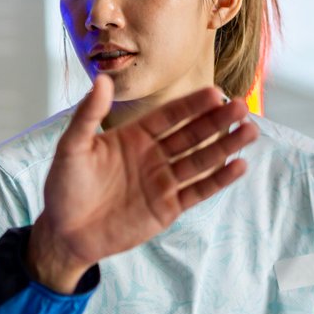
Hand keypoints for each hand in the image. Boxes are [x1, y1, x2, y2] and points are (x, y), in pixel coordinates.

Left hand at [25, 76, 257, 290]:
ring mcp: (162, 182)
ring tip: (250, 131)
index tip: (214, 92)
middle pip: (191, 135)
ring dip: (225, 146)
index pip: (169, 116)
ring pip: (200, 161)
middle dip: (216, 121)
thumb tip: (103, 80)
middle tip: (240, 106)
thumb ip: (87, 116)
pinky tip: (238, 166)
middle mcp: (153, 155)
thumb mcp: (72, 148)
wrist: (64, 233)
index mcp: (134, 137)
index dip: (191, 105)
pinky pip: (197, 192)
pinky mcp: (167, 208)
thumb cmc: (64, 187)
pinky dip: (218, 180)